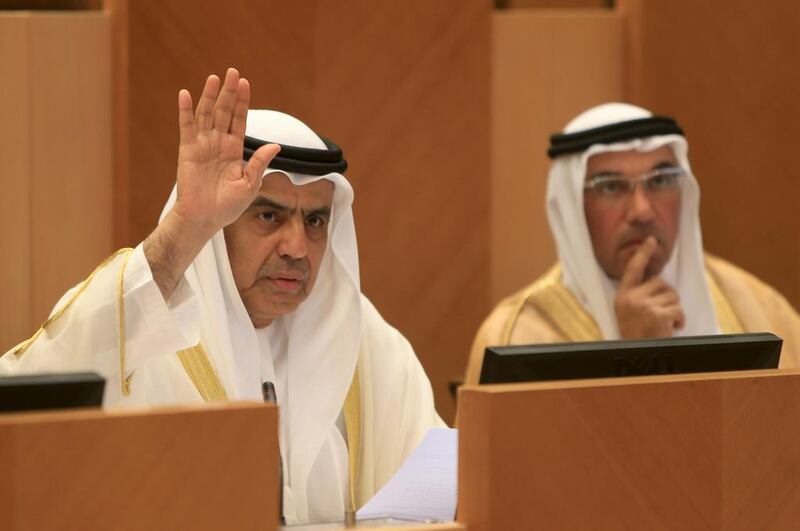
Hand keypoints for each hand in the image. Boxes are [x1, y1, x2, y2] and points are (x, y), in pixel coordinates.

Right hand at [144, 68, 278, 299]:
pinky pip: (187, 127)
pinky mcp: (188, 150)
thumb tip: (276, 145)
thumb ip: (260, 163)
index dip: (242, 102)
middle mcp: (218, 144)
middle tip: (233, 72)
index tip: (245, 83)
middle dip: (229, 92)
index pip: (239, 120)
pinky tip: (185, 94)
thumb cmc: (228, 206)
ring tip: (214, 78)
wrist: (205, 219)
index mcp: (235, 150)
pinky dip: (185, 111)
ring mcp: (202, 145)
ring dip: (210, 96)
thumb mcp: (250, 185)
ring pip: (207, 115)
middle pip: (224, 112)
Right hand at [614, 236, 685, 338]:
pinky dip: (680, 321)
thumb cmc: (636, 333)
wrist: (636, 355)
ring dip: (674, 310)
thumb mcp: (627, 310)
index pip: (633, 269)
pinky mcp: (658, 316)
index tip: (651, 240)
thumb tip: (656, 279)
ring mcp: (644, 307)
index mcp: (622, 295)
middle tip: (661, 313)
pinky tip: (671, 329)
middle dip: (667, 296)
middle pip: (660, 283)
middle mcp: (632, 298)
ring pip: (672, 296)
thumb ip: (637, 294)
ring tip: (664, 323)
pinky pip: (678, 310)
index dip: (643, 253)